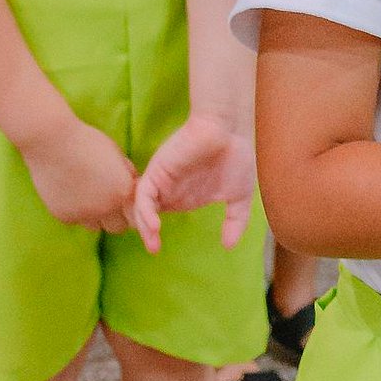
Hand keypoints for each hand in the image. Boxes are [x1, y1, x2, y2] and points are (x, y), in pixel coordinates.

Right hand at [22, 115, 136, 232]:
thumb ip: (127, 174)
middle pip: (118, 227)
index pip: (136, 215)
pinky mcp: (64, 216)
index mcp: (124, 192)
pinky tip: (69, 193)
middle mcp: (107, 208)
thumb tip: (134, 186)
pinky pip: (75, 220)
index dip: (131, 209)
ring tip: (87, 196)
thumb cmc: (86, 142)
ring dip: (95, 217)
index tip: (124, 202)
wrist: (51, 142)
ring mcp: (84, 215)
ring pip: (96, 227)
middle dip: (116, 217)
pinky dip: (74, 211)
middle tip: (107, 202)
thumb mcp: (116, 154)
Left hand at [131, 113, 255, 254]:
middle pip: (146, 213)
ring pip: (141, 205)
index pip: (160, 215)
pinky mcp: (158, 171)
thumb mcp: (240, 196)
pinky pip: (143, 194)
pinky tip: (154, 225)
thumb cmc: (236, 156)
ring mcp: (162, 180)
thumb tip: (229, 245)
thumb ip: (235, 221)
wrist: (230, 130)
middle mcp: (170, 189)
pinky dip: (145, 211)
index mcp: (184, 195)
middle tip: (154, 248)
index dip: (154, 233)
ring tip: (153, 242)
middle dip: (146, 233)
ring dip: (143, 224)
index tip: (158, 249)